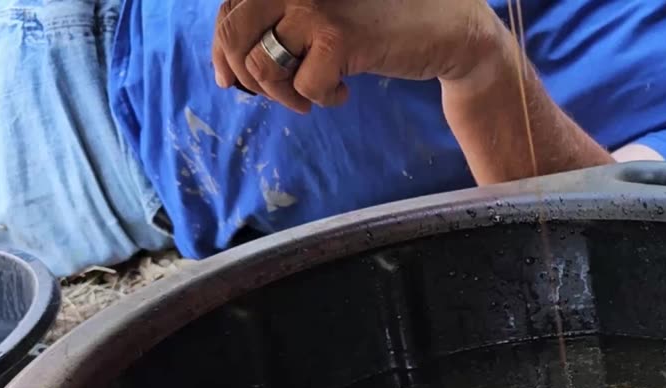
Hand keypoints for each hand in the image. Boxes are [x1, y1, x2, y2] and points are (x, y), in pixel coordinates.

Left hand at [212, 0, 508, 112]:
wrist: (444, 28)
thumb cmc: (381, 23)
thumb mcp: (323, 15)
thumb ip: (281, 23)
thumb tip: (229, 67)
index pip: (230, 9)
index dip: (222, 49)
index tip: (229, 80)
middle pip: (234, 33)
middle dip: (246, 76)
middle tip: (276, 95)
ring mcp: (312, 7)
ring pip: (263, 64)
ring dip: (284, 94)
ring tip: (311, 98)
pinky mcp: (337, 37)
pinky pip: (305, 86)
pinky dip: (323, 99)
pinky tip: (345, 92)